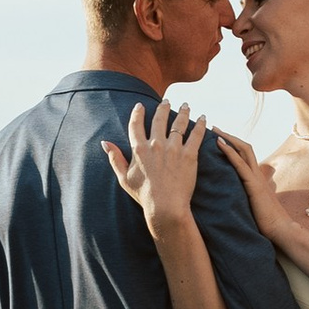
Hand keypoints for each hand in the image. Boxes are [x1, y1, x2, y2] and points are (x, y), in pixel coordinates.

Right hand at [103, 98, 207, 231]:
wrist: (165, 206)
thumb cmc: (144, 195)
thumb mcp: (124, 178)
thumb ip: (114, 158)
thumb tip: (104, 143)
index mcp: (139, 149)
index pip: (136, 125)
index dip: (138, 113)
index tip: (140, 106)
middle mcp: (156, 145)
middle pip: (159, 119)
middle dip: (163, 107)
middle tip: (167, 101)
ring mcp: (173, 149)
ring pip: (179, 123)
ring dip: (183, 112)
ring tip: (186, 106)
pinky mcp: (189, 155)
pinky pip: (196, 135)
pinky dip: (200, 125)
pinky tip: (203, 118)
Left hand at [216, 130, 292, 244]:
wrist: (281, 230)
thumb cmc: (268, 224)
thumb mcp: (256, 207)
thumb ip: (250, 200)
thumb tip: (241, 201)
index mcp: (257, 179)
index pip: (246, 156)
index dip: (234, 146)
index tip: (221, 139)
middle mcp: (258, 175)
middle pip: (245, 148)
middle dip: (229, 137)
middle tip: (215, 128)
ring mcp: (256, 178)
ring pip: (243, 151)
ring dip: (228, 139)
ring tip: (215, 131)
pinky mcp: (253, 185)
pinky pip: (240, 164)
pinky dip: (229, 152)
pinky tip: (219, 144)